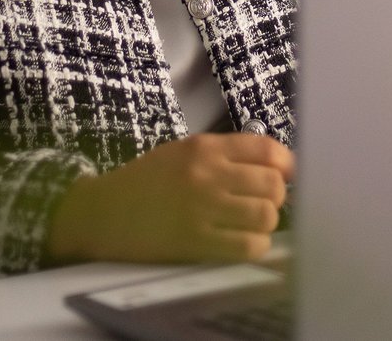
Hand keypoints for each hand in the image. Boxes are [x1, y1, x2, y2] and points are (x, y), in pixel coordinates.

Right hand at [45, 132, 294, 264]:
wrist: (105, 212)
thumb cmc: (146, 181)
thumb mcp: (182, 152)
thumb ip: (223, 155)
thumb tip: (273, 167)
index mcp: (204, 147)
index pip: (265, 148)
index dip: (285, 164)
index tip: (286, 175)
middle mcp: (208, 173)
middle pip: (272, 184)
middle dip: (276, 196)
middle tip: (264, 203)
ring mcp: (204, 208)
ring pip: (265, 215)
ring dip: (265, 222)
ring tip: (250, 223)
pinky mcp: (198, 242)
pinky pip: (249, 245)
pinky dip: (254, 246)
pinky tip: (241, 242)